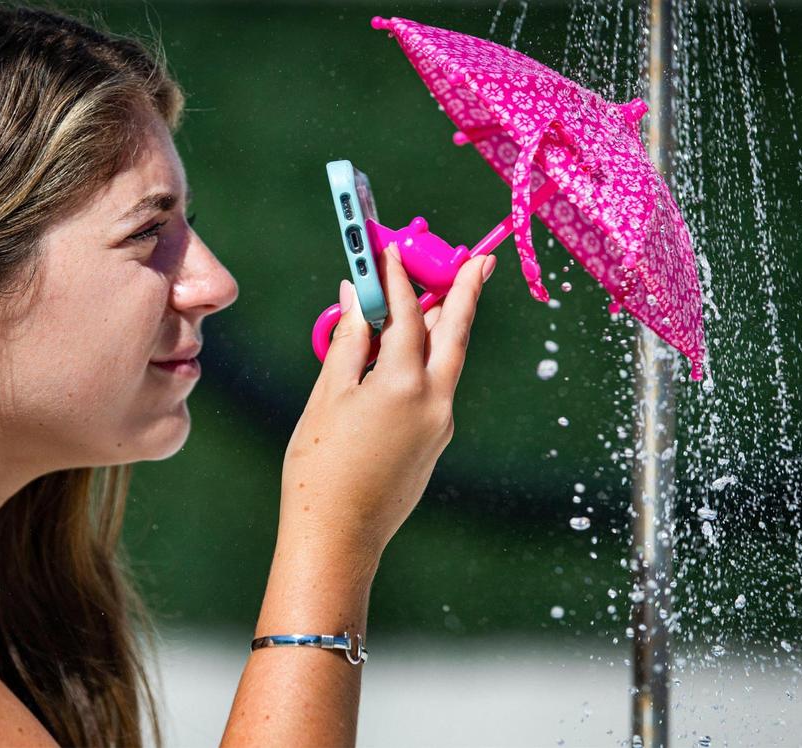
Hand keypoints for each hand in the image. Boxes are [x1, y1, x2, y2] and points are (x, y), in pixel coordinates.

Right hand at [280, 246, 494, 565]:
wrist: (338, 535)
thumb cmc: (321, 467)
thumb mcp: (328, 396)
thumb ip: (350, 342)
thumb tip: (357, 300)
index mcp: (405, 385)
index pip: (409, 316)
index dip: (397, 279)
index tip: (390, 251)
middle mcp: (435, 402)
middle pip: (455, 334)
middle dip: (466, 294)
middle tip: (481, 260)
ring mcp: (440, 425)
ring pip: (450, 362)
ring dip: (448, 326)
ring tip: (446, 294)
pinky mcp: (435, 443)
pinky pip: (436, 388)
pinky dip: (428, 360)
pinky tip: (408, 353)